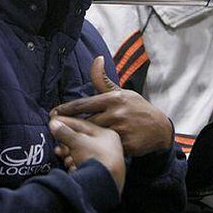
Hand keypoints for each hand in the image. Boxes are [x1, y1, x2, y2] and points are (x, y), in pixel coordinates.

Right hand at [49, 115, 125, 194]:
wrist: (104, 185)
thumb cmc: (95, 157)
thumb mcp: (77, 141)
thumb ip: (65, 132)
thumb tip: (54, 124)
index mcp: (107, 135)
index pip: (83, 125)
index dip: (67, 122)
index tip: (54, 121)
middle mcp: (108, 147)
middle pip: (81, 141)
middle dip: (66, 143)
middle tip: (57, 146)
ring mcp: (105, 162)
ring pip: (81, 154)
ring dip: (69, 155)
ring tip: (63, 157)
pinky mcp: (100, 176)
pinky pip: (83, 167)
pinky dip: (75, 165)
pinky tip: (71, 167)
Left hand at [50, 56, 172, 156]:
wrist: (158, 128)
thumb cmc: (136, 108)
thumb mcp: (121, 92)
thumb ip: (103, 80)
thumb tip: (97, 58)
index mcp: (113, 99)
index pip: (84, 103)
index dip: (66, 109)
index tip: (53, 112)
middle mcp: (116, 113)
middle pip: (85, 121)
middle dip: (69, 126)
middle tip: (54, 128)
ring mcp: (121, 130)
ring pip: (93, 137)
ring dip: (78, 140)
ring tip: (62, 143)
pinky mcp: (125, 145)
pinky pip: (104, 149)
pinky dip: (93, 151)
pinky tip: (82, 153)